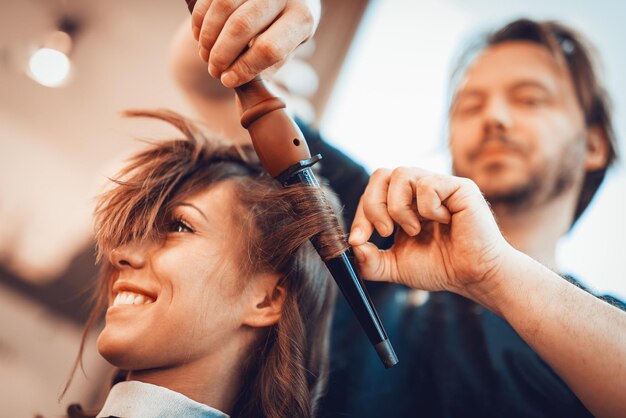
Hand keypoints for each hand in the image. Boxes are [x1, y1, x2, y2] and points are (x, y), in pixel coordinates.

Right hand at [190, 0, 320, 86]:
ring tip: (205, 55)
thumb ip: (265, 68)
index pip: (269, 48)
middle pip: (242, 26)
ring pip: (224, 6)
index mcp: (302, 19)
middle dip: (222, 54)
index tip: (228, 81)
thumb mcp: (285, 51)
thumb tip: (239, 97)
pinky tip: (200, 36)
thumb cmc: (284, 32)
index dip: (244, 68)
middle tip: (214, 71)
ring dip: (208, 36)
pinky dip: (200, 19)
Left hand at [349, 167, 512, 297]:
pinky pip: (428, 184)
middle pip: (381, 174)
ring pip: (401, 174)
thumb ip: (370, 262)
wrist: (474, 277)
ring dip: (399, 207)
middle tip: (385, 232)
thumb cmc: (441, 268)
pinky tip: (444, 222)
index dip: (360, 214)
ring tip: (414, 230)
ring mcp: (438, 185)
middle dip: (373, 205)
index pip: (371, 193)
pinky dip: (428, 209)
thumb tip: (354, 247)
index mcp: (403, 204)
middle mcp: (418, 190)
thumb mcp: (396, 268)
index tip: (359, 240)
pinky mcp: (458, 186)